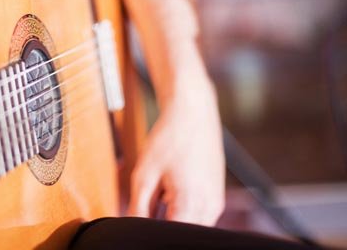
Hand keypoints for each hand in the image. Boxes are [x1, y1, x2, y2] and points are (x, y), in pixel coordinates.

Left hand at [127, 76, 224, 225]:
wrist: (193, 111)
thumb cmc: (170, 137)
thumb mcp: (145, 173)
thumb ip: (138, 206)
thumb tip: (130, 226)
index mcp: (192, 204)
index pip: (169, 236)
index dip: (152, 233)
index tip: (142, 223)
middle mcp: (210, 208)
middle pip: (181, 233)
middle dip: (162, 226)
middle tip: (150, 202)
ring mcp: (216, 202)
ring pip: (190, 225)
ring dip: (172, 217)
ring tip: (162, 188)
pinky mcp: (216, 195)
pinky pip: (198, 214)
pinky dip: (181, 207)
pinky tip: (171, 186)